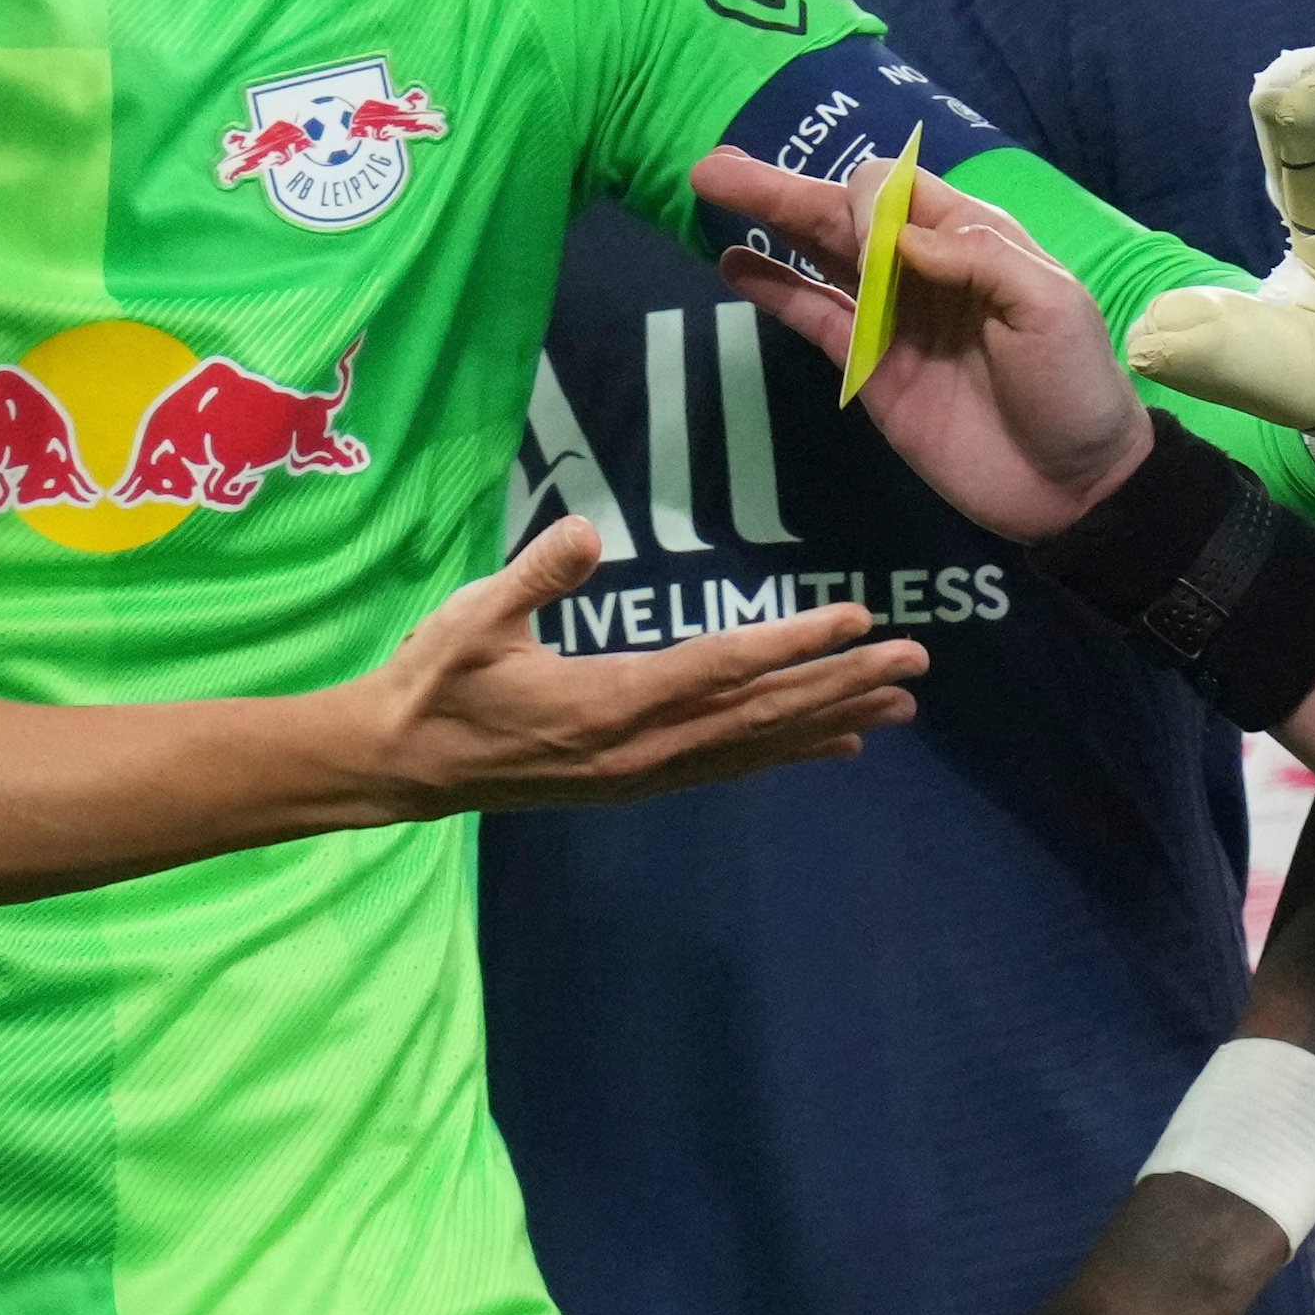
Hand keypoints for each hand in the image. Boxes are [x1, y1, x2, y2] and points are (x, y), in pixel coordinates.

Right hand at [357, 516, 921, 811]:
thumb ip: (534, 576)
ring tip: (900, 704)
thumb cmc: (434, 681)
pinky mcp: (635, 782)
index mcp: (609, 704)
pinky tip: (837, 745)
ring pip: (755, 747)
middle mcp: (641, 749)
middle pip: (761, 714)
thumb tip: (589, 532)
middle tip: (916, 662)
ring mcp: (642, 773)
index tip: (856, 619)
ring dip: (830, 721)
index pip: (722, 668)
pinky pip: (729, 766)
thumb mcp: (472, 618)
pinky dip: (788, 753)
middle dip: (842, 685)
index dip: (793, 643)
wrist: (399, 765)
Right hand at [691, 147, 1152, 538]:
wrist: (1075, 486)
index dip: (862, 198)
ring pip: (819, 256)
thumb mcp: (1049, 305)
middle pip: (843, 215)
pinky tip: (734, 264)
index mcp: (972, 239)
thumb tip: (890, 234)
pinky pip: (814, 318)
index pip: (896, 191)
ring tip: (711, 190)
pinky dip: (775, 289)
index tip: (856, 232)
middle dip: (783, 187)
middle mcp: (923, 268)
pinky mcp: (870, 370)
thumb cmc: (1075, 385)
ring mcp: (891, 319)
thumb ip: (975, 256)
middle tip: (714, 168)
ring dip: (770, 221)